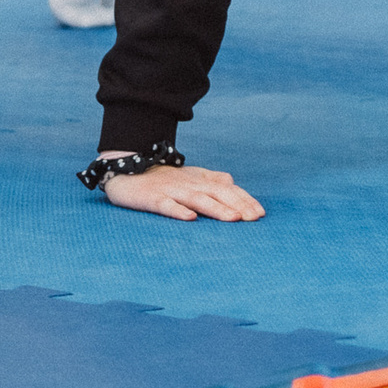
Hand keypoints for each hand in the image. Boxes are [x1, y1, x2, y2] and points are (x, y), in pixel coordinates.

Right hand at [99, 160, 264, 221]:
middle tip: (253, 219)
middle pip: (218, 193)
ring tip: (233, 218)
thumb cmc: (163, 177)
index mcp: (200, 180)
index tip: (260, 214)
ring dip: (216, 209)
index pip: (227, 189)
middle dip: (237, 205)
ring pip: (197, 199)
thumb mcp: (190, 177)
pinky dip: (178, 211)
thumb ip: (211, 179)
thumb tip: (232, 182)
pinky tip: (190, 218)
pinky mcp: (151, 198)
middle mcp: (189, 184)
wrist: (127, 168)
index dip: (245, 200)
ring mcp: (171, 190)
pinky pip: (165, 205)